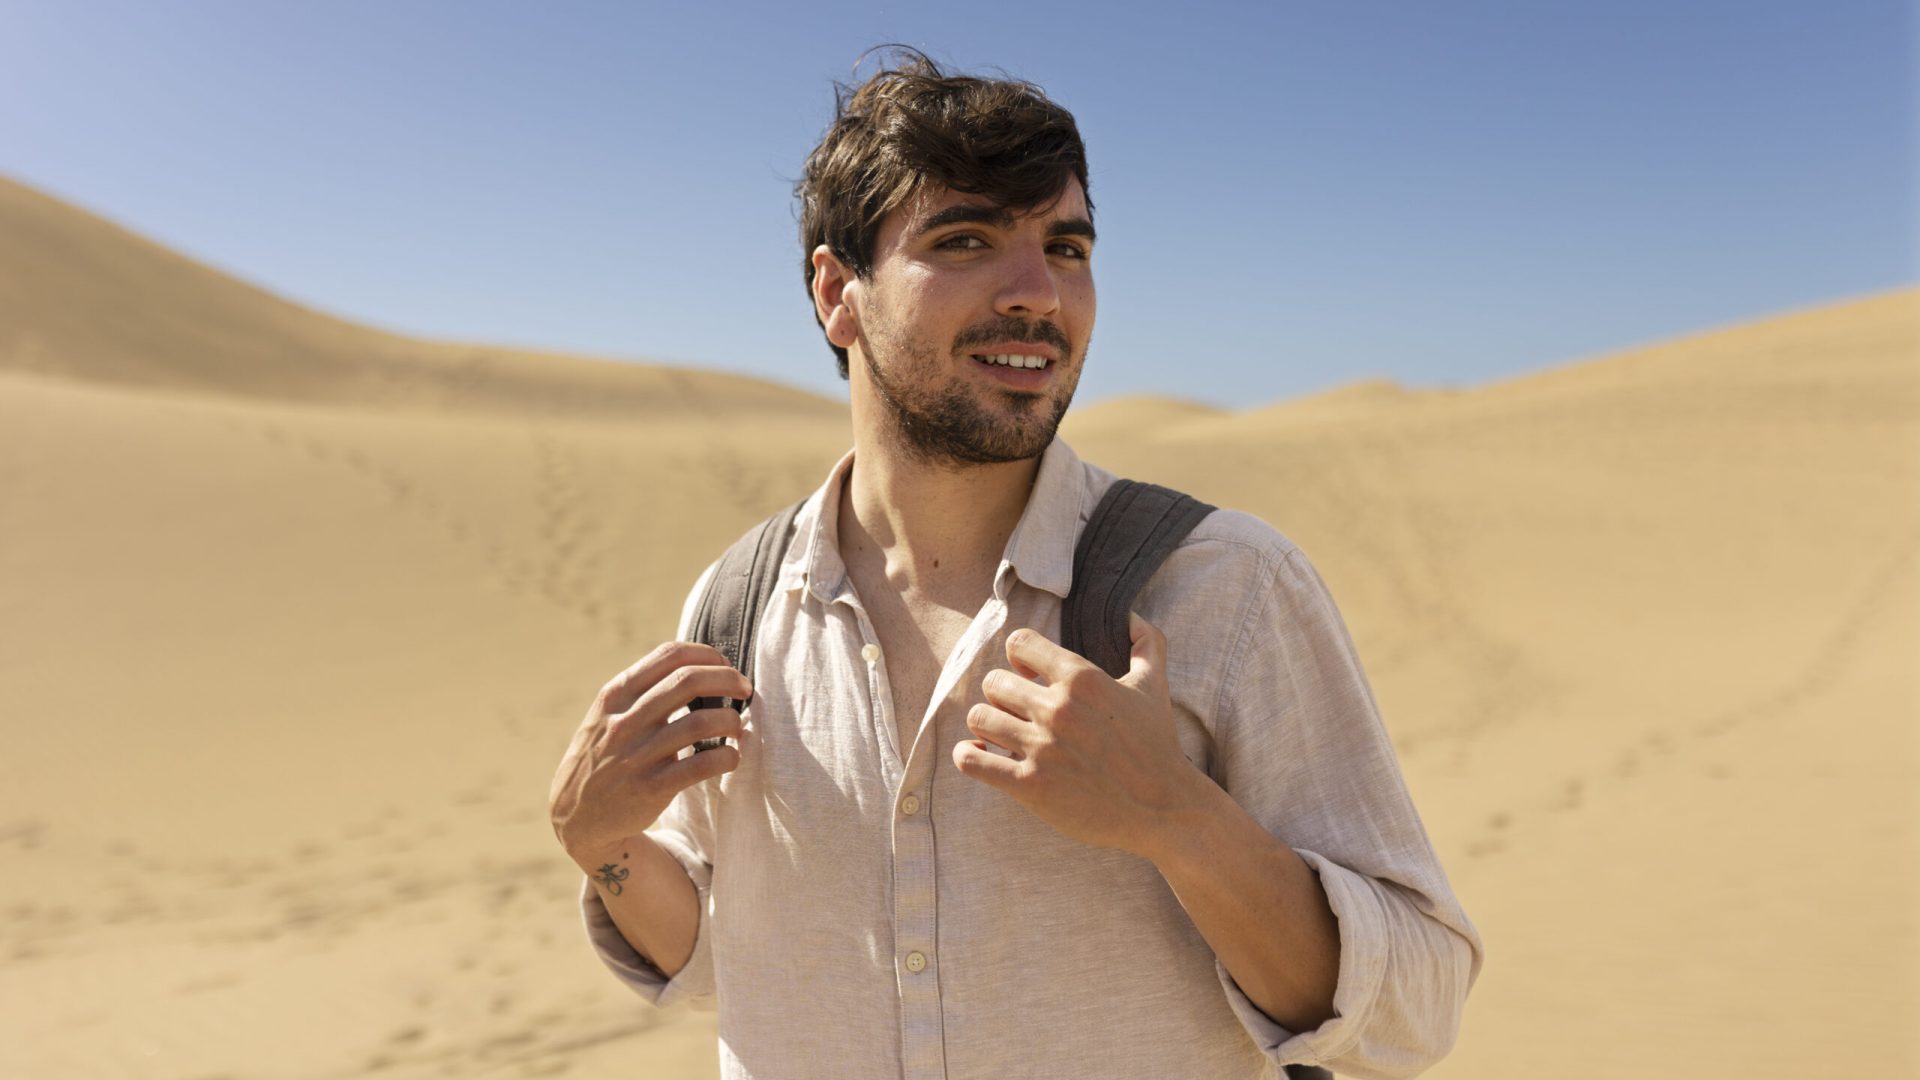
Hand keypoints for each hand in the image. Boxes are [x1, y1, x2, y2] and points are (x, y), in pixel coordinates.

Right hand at [548, 641, 751, 868]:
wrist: (576, 816)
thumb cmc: (604, 755)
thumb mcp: (607, 715)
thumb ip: (642, 691)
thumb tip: (698, 666)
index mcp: (615, 695)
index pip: (669, 655)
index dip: (707, 654)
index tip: (725, 665)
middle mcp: (625, 721)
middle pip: (688, 681)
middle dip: (728, 679)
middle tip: (745, 690)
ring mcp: (638, 755)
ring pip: (702, 722)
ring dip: (731, 721)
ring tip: (737, 727)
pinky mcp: (652, 788)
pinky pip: (703, 765)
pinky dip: (727, 757)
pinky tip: (731, 757)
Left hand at [953, 613, 1205, 856]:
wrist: (1164, 809)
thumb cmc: (1158, 745)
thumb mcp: (1155, 686)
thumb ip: (1147, 642)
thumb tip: (1130, 615)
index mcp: (1083, 678)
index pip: (1020, 643)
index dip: (1019, 656)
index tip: (1028, 674)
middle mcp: (1059, 709)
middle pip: (994, 682)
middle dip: (1003, 695)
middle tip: (1019, 712)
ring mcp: (1042, 748)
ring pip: (980, 718)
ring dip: (988, 725)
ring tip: (1004, 735)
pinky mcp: (1030, 786)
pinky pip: (972, 760)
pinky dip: (968, 755)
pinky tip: (982, 755)